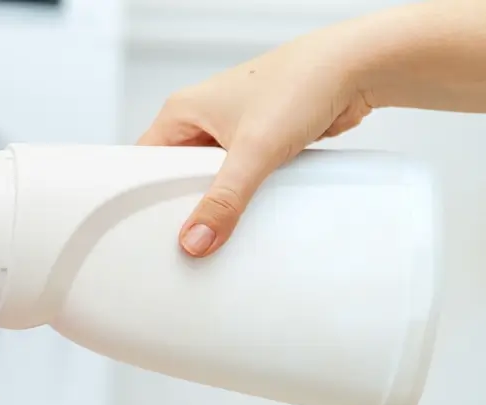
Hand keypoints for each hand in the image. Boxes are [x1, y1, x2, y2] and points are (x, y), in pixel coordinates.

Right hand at [140, 25, 374, 257]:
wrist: (356, 68)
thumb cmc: (300, 83)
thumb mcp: (253, 150)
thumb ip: (223, 201)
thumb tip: (196, 239)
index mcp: (183, 110)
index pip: (144, 161)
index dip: (143, 196)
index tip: (148, 229)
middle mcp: (203, 118)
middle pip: (176, 175)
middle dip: (184, 204)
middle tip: (185, 236)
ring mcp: (232, 130)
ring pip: (210, 179)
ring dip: (217, 201)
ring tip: (216, 228)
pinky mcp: (259, 142)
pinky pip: (239, 178)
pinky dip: (242, 196)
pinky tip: (246, 215)